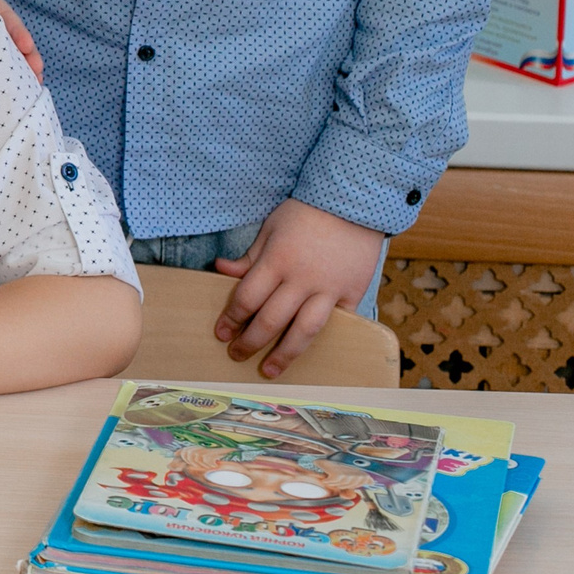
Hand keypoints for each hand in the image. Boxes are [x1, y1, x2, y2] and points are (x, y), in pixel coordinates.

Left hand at [211, 198, 386, 377]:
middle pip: (271, 320)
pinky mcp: (352, 293)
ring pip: (304, 331)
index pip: (248, 298)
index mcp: (277, 261)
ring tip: (269, 370)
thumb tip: (220, 270)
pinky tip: (308, 351)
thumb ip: (249, 256)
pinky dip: (322, 337)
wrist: (353, 203)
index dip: (232, 318)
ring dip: (285, 355)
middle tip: (236, 355)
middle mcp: (301, 279)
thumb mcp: (271, 228)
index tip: (222, 332)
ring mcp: (329, 289)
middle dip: (250, 342)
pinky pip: (337, 322)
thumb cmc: (305, 213)